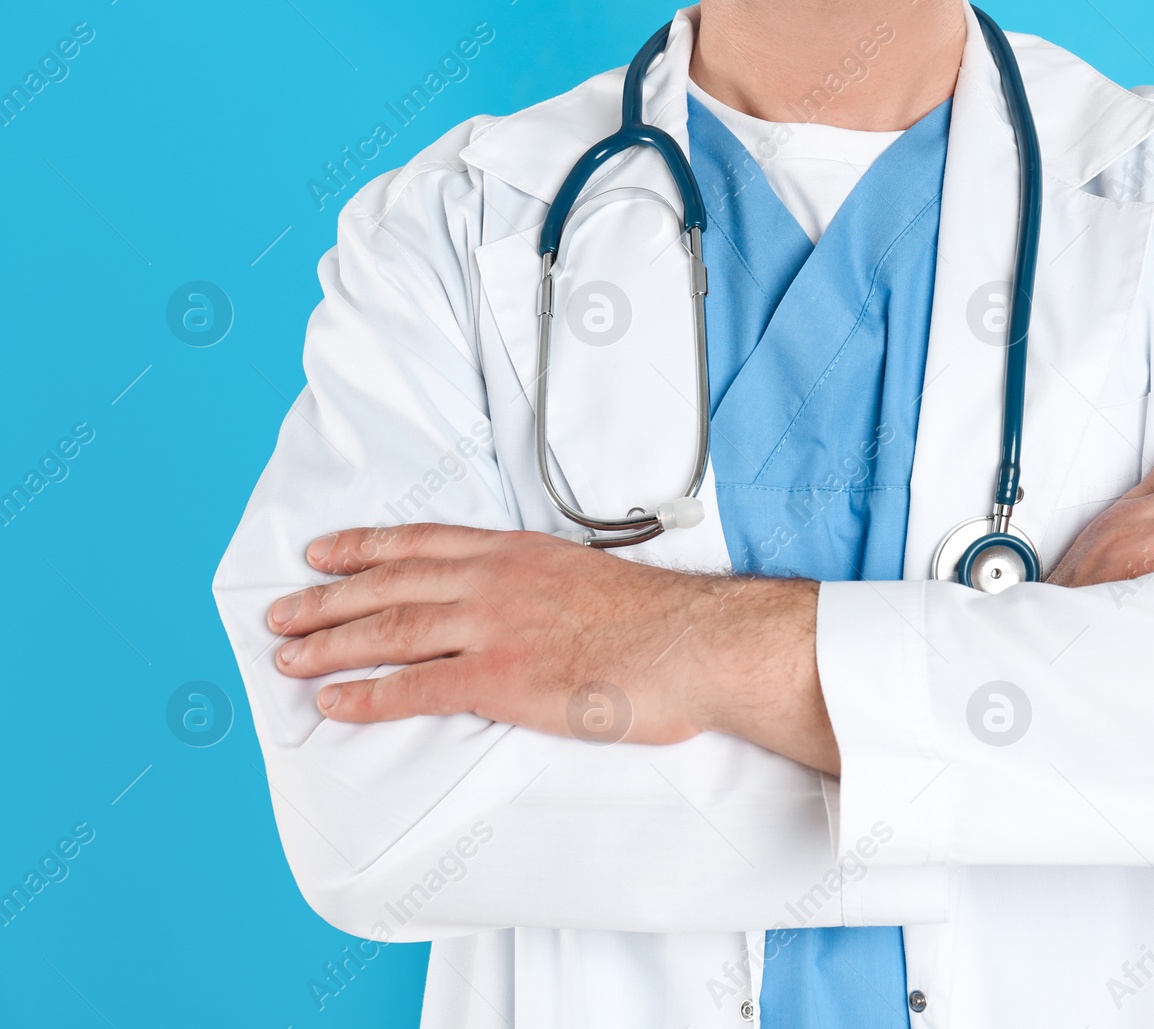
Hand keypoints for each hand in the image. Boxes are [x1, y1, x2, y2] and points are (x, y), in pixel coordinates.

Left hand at [266, 525, 836, 769]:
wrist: (694, 644)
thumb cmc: (659, 621)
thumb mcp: (589, 578)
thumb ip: (542, 585)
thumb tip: (525, 608)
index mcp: (517, 553)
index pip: (422, 541)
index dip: (364, 546)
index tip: (324, 551)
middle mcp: (494, 581)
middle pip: (390, 584)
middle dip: (328, 599)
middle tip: (282, 613)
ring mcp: (494, 628)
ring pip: (390, 630)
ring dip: (330, 643)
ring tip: (289, 658)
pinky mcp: (501, 679)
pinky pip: (416, 687)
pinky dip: (367, 694)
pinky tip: (334, 702)